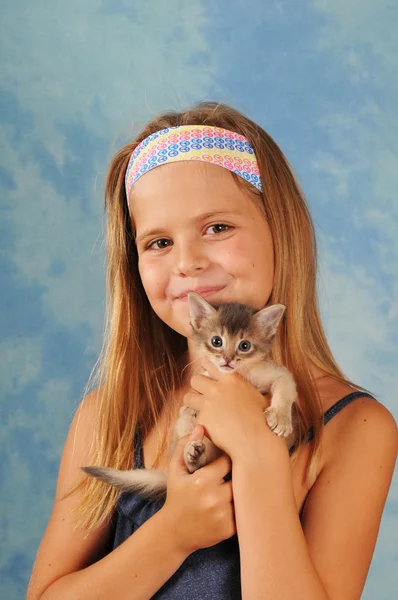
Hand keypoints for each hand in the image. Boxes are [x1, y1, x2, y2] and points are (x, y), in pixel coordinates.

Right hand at [162, 425, 235, 554]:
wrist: (174, 532)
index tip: (232, 456)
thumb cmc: (176, 496)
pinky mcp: (229, 529)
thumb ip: (185, 446)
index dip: (231, 457)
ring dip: (244, 489)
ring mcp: (223, 515)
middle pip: (240, 477)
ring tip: (245, 484)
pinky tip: (241, 502)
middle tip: (243, 468)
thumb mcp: (175, 470)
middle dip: (241, 473)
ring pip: (244, 495)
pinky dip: (244, 506)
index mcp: (202, 481)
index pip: (228, 461)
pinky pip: (244, 512)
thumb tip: (200, 427)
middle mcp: (214, 498)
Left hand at [183, 358, 273, 460]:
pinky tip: (211, 429)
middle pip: (195, 379)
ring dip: (192, 402)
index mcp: (232, 380)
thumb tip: (245, 392)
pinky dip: (201, 424)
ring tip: (200, 409)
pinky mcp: (202, 420)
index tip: (203, 367)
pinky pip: (196, 419)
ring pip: (188, 397)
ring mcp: (208, 404)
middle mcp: (217, 389)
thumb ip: (245, 390)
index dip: (206, 366)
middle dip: (197, 386)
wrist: (256, 442)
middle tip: (202, 394)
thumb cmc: (262, 421)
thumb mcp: (258, 397)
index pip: (212, 365)